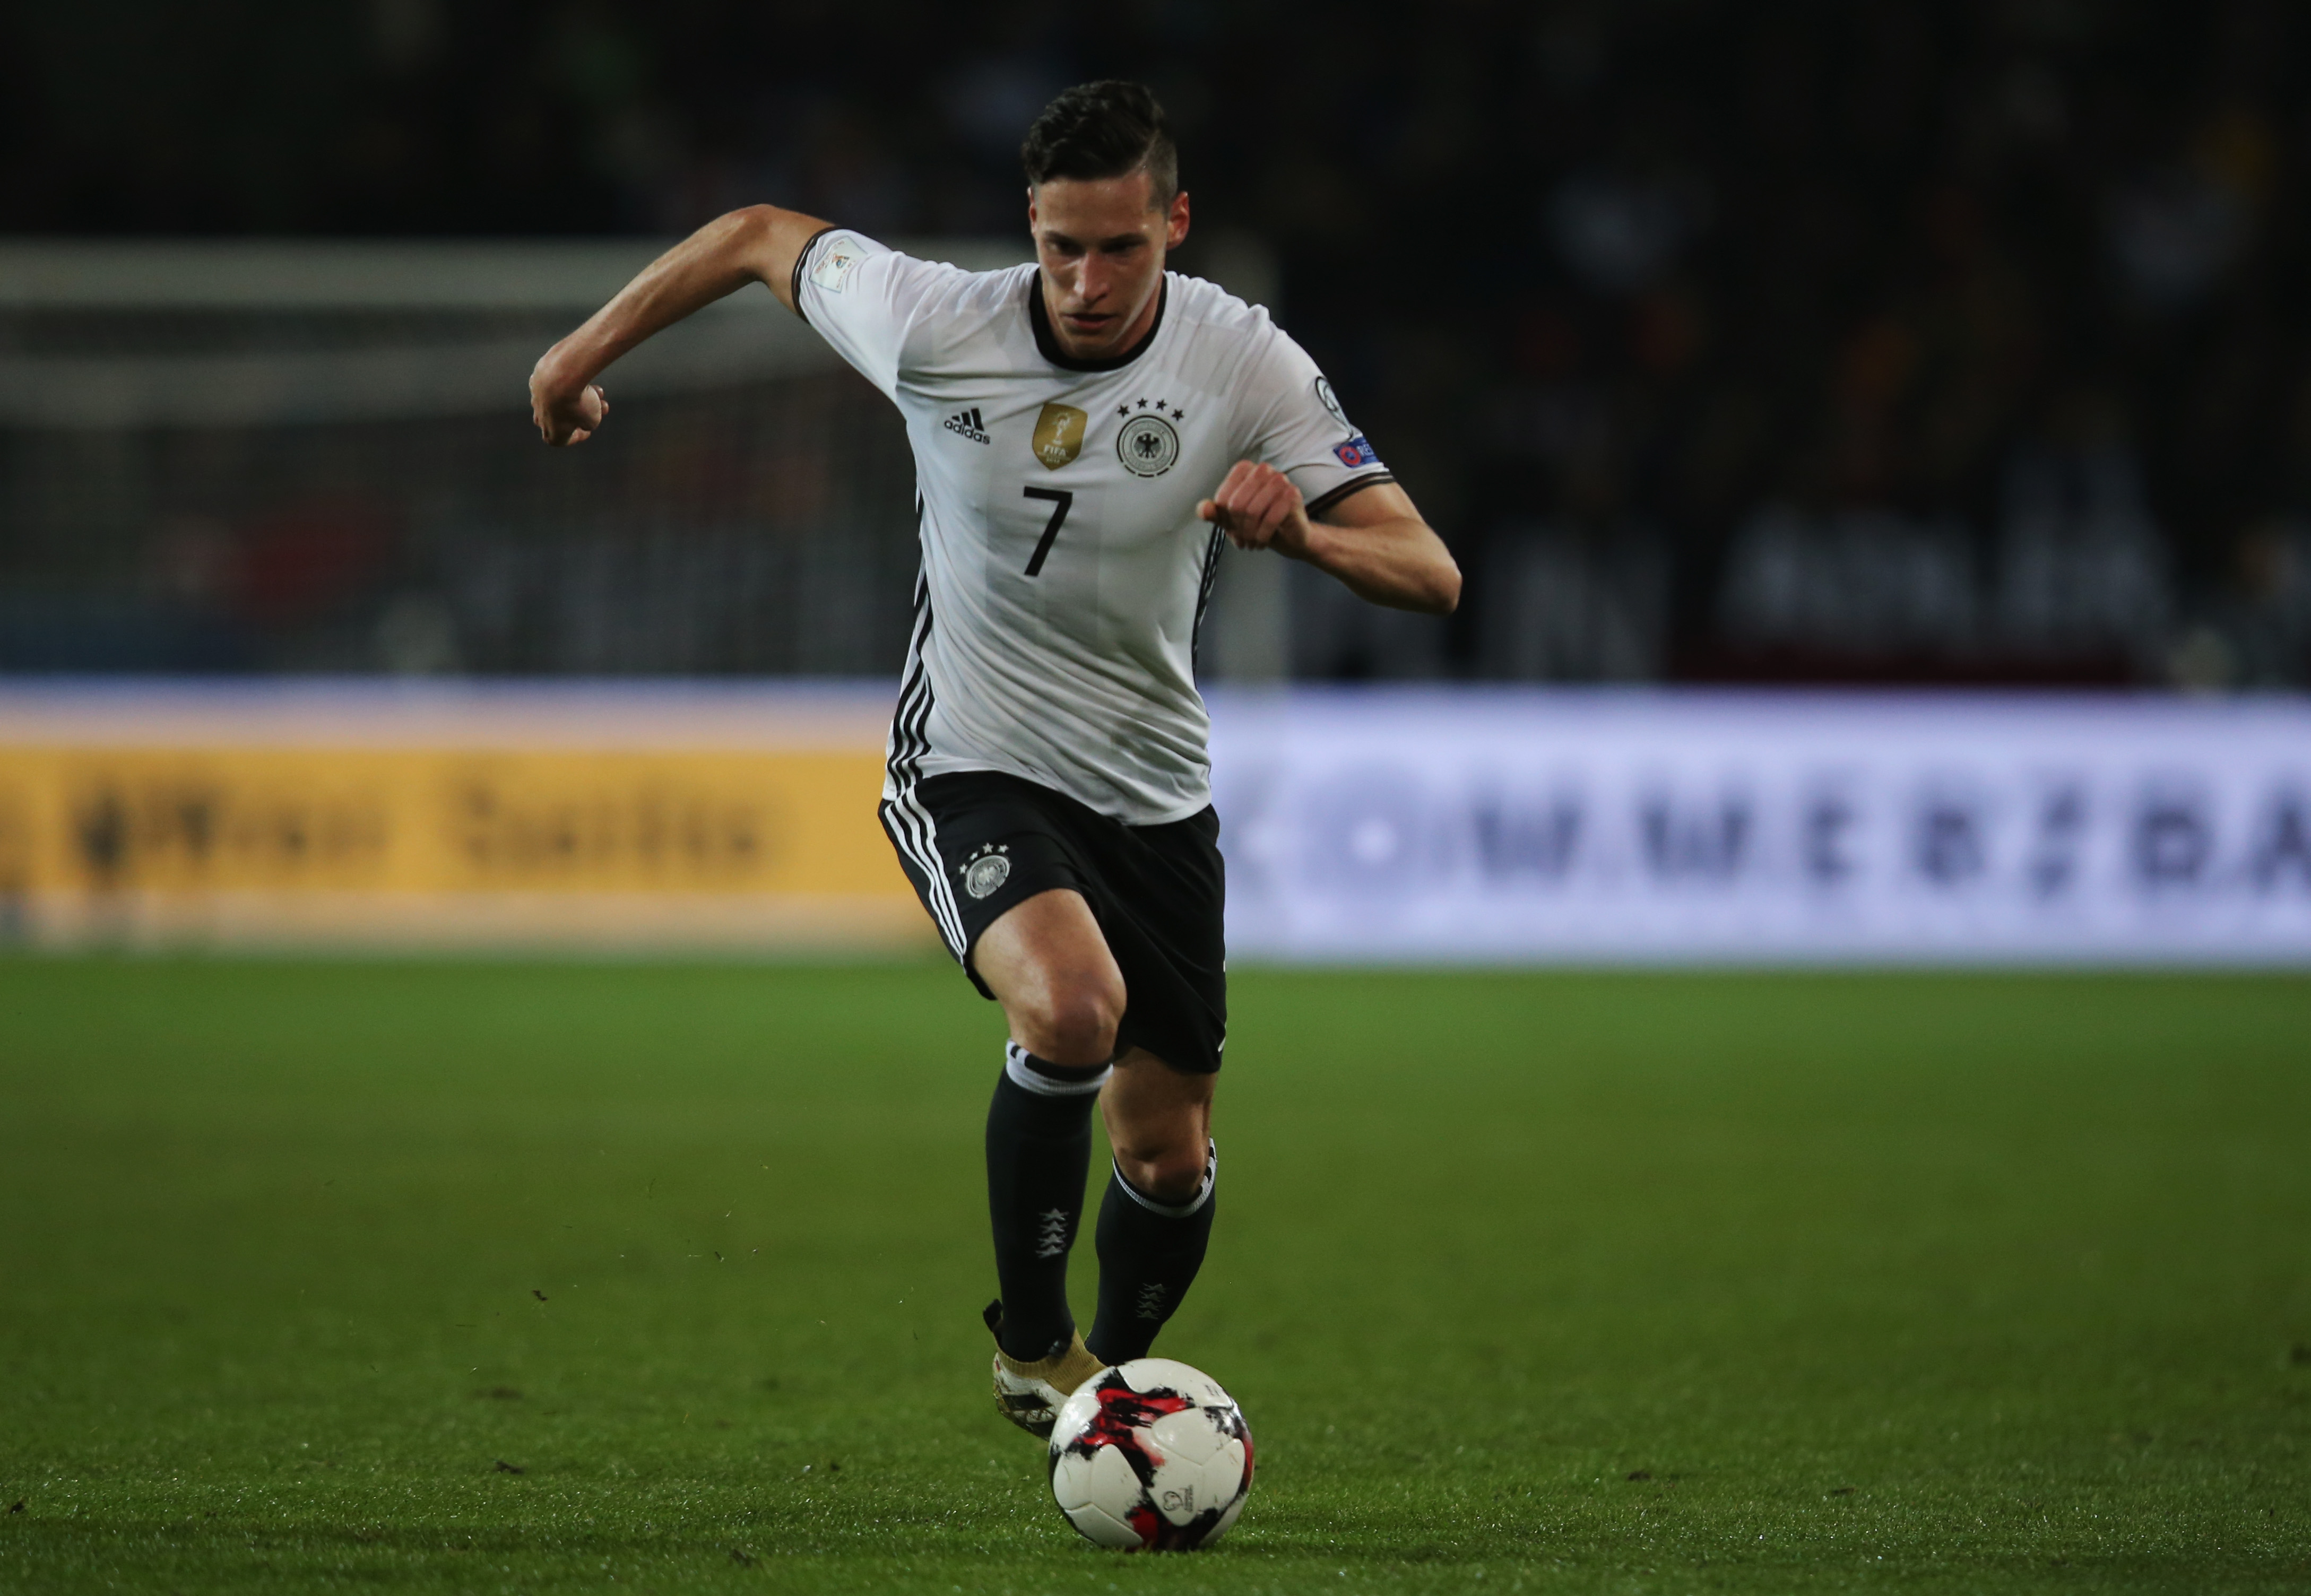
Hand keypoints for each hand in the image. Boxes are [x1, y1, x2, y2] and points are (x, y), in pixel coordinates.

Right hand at [529, 355, 608, 446]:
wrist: (560, 377)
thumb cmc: (576, 403)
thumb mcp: (593, 419)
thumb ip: (589, 422)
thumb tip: (586, 418)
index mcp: (552, 433)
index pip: (562, 440)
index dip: (577, 436)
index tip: (588, 430)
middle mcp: (541, 418)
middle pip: (561, 419)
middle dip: (581, 413)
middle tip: (597, 408)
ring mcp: (537, 399)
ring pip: (562, 399)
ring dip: (582, 397)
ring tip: (599, 392)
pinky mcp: (536, 381)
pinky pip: (555, 385)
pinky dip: (570, 384)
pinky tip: (585, 380)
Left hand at [1197, 461, 1311, 556]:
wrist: (1286, 533)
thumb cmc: (1257, 521)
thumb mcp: (1230, 519)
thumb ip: (1214, 513)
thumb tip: (1203, 509)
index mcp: (1244, 469)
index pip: (1223, 497)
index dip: (1224, 518)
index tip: (1231, 528)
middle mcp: (1263, 469)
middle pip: (1237, 504)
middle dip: (1237, 527)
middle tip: (1242, 539)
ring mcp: (1280, 480)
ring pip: (1253, 511)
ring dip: (1250, 533)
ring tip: (1252, 541)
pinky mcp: (1293, 495)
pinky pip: (1271, 518)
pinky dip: (1263, 535)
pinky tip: (1262, 541)